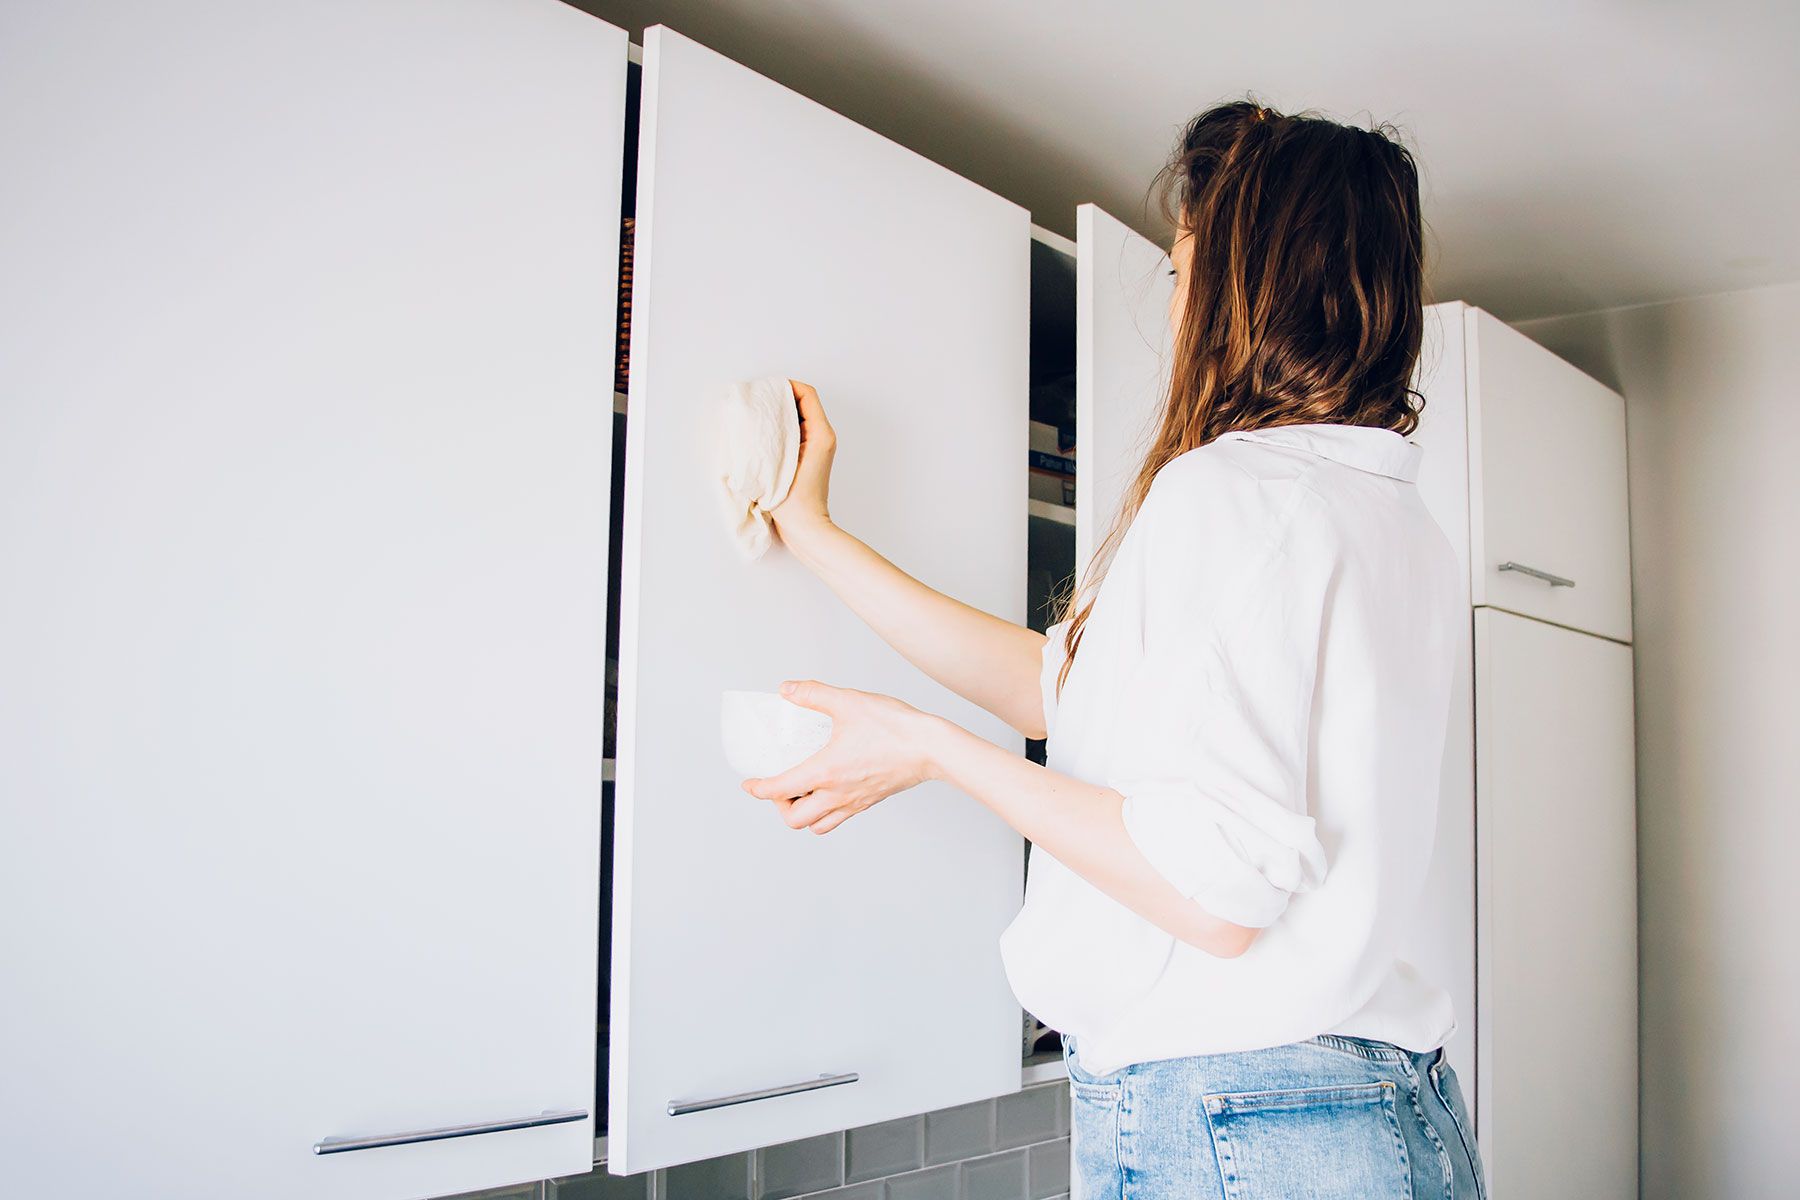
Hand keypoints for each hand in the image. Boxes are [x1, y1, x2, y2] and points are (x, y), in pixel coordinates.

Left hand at [741, 680, 945, 834]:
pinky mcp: (868, 802)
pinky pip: (838, 819)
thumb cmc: (894, 727)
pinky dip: (824, 813)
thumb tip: (787, 690)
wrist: (931, 748)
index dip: (758, 789)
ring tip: (802, 791)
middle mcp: (837, 794)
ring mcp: (854, 802)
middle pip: (794, 820)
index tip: (750, 783)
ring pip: (816, 826)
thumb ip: (814, 694)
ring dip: (802, 813)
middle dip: (779, 805)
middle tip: (781, 784)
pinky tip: (827, 789)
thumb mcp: (848, 702)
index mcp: (826, 772)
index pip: (780, 790)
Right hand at [769, 380, 835, 545]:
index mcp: (821, 434)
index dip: (786, 386)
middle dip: (780, 397)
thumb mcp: (784, 461)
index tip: (765, 389)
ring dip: (778, 412)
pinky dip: (779, 427)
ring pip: (797, 416)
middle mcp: (822, 437)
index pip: (806, 394)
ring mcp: (816, 447)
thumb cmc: (795, 501)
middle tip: (757, 399)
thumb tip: (763, 415)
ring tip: (756, 414)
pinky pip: (794, 431)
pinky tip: (762, 434)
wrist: (806, 527)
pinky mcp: (807, 457)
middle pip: (802, 402)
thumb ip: (777, 434)